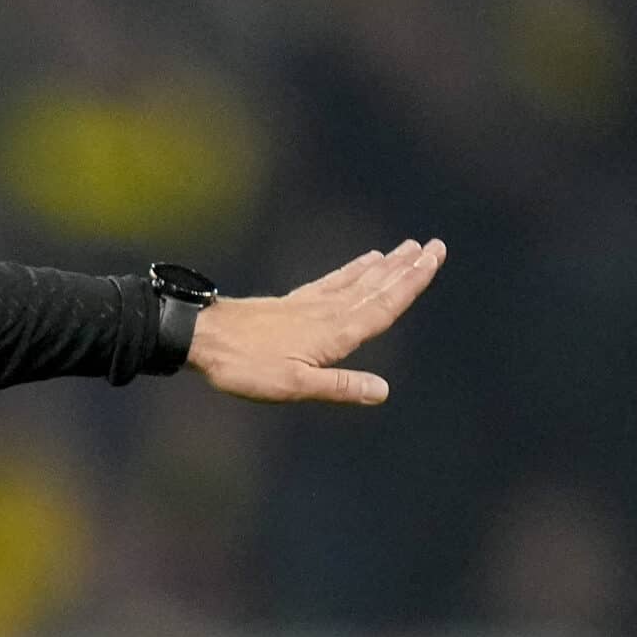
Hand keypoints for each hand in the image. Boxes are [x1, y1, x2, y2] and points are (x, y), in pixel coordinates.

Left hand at [186, 238, 445, 403]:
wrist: (202, 338)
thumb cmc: (245, 366)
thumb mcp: (292, 385)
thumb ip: (339, 386)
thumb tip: (383, 391)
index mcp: (333, 332)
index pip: (382, 305)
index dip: (410, 283)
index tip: (433, 257)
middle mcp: (326, 312)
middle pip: (375, 287)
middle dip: (406, 269)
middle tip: (434, 246)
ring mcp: (309, 304)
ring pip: (356, 281)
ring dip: (384, 266)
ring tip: (406, 249)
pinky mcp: (292, 303)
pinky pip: (333, 281)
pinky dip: (353, 270)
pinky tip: (364, 261)